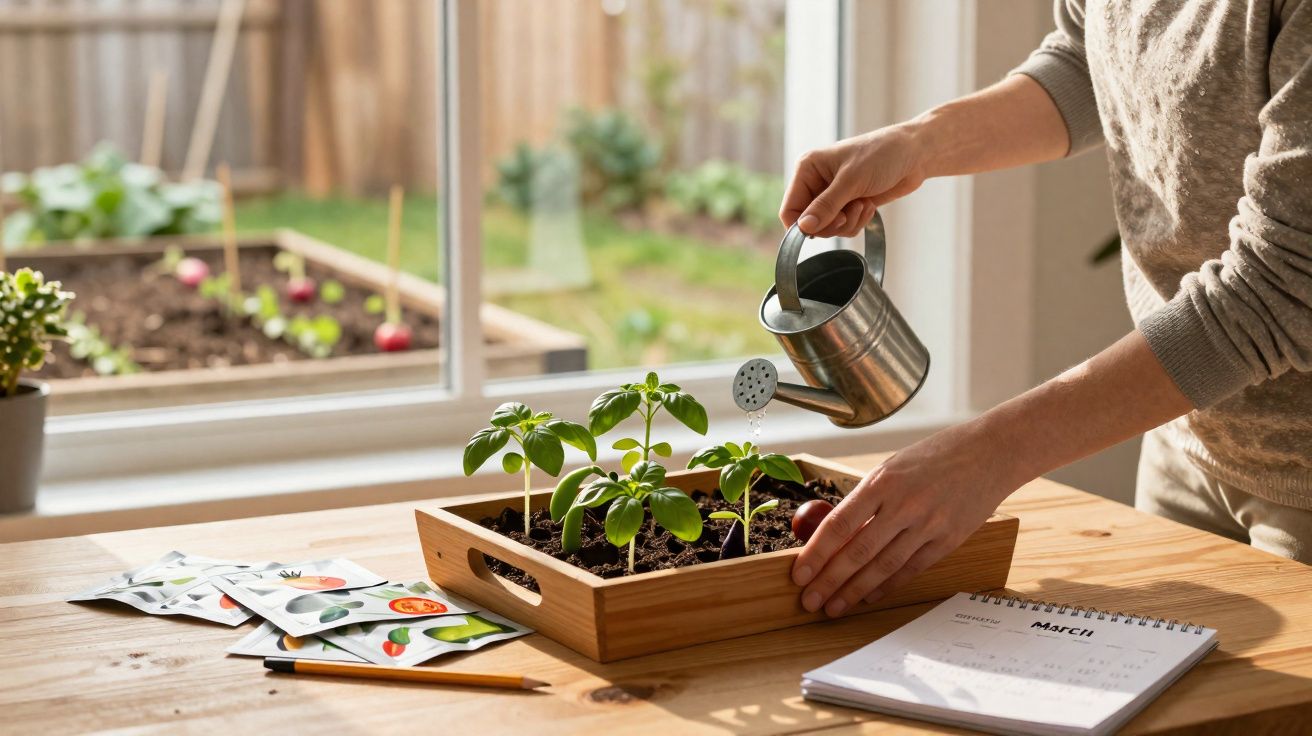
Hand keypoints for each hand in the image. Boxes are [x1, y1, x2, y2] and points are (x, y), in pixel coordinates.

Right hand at [779, 124, 927, 237]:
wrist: (915, 154)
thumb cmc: (882, 155)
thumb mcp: (851, 181)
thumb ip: (826, 206)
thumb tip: (803, 228)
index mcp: (808, 169)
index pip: (790, 209)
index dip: (802, 225)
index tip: (823, 229)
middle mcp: (816, 182)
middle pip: (809, 223)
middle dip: (832, 223)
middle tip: (849, 213)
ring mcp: (834, 194)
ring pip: (828, 228)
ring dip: (848, 222)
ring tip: (863, 204)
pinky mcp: (849, 204)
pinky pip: (845, 226)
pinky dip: (858, 221)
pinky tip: (869, 205)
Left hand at [790, 422, 1022, 616]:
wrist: (989, 453)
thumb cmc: (934, 457)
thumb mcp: (892, 467)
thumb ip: (867, 499)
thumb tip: (835, 534)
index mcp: (882, 482)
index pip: (839, 524)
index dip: (816, 553)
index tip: (798, 574)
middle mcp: (903, 505)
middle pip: (857, 552)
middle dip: (829, 581)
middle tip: (808, 600)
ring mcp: (928, 524)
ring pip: (883, 566)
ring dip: (854, 591)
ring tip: (833, 607)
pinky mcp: (949, 539)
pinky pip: (911, 569)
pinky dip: (887, 586)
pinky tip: (868, 598)